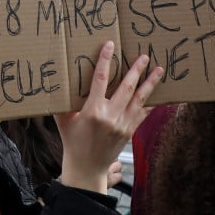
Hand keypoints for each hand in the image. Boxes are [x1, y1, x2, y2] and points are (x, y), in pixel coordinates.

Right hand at [54, 40, 162, 193]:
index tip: (111, 46)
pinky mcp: (129, 132)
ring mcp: (122, 125)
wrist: (86, 167)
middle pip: (126, 88)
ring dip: (149, 84)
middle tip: (143, 56)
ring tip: (158, 70)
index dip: (106, 61)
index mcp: (93, 110)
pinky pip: (142, 114)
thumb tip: (57, 81)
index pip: (100, 79)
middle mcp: (110, 117)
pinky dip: (150, 102)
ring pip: (139, 100)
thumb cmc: (72, 141)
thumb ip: (63, 101)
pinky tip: (157, 94)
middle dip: (136, 70)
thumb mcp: (63, 119)